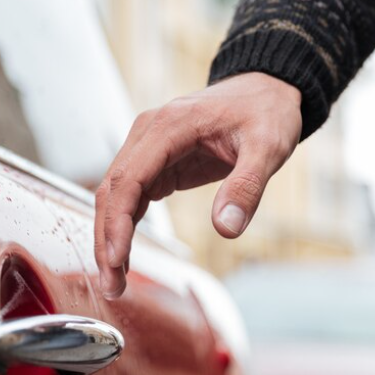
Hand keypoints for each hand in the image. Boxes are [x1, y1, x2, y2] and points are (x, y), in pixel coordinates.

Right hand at [95, 73, 302, 298]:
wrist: (267, 90)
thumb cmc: (266, 111)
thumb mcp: (268, 147)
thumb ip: (246, 187)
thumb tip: (226, 229)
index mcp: (168, 127)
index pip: (128, 179)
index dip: (117, 223)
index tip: (115, 259)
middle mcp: (149, 134)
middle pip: (111, 191)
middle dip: (106, 240)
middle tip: (112, 284)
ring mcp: (150, 148)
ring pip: (116, 197)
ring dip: (111, 238)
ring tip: (115, 281)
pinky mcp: (158, 161)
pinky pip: (132, 196)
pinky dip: (125, 227)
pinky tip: (125, 257)